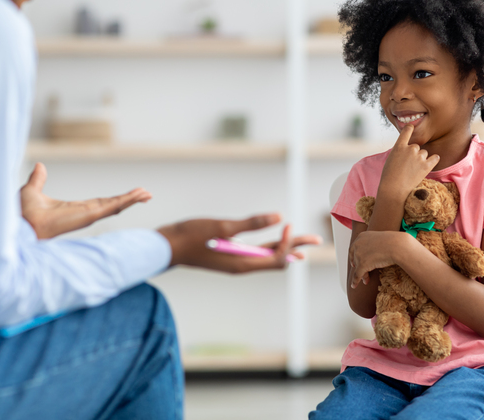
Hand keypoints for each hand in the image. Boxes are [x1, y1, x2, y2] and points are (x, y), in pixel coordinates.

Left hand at [21, 162, 151, 238]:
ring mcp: (89, 215)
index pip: (101, 203)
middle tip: (146, 194)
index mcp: (75, 208)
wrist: (21, 224)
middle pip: (114, 205)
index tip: (129, 195)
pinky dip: (126, 201)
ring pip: (116, 206)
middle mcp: (85, 213)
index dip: (116, 199)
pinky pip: (112, 207)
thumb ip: (38, 179)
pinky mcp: (90, 216)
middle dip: (130, 199)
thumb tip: (40, 166)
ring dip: (132, 199)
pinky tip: (139, 195)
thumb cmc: (23, 213)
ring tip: (147, 194)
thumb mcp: (32, 190)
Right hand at [158, 213, 321, 272]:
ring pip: (266, 256)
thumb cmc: (191, 236)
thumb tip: (278, 218)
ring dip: (284, 248)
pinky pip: (255, 254)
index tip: (287, 224)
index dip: (286, 243)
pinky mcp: (229, 256)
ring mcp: (235, 262)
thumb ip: (251, 223)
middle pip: (276, 259)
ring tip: (302, 244)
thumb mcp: (222, 226)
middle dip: (296, 247)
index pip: (275, 258)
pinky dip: (268, 248)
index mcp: (242, 263)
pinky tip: (272, 243)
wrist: (166, 246)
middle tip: (317, 239)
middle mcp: (241, 265)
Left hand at [349, 230, 411, 287]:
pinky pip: (357, 275)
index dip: (353, 256)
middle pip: (355, 258)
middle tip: (358, 270)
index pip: (354, 248)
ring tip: (365, 280)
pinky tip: (354, 286)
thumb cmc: (394, 241)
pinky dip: (355, 281)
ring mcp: (359, 254)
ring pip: (358, 267)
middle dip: (357, 265)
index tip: (354, 262)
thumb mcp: (381, 238)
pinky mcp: (362, 264)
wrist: (397, 246)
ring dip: (362, 274)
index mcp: (361, 236)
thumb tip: (378, 247)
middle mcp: (357, 244)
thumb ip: (376, 242)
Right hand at [377, 124, 439, 199]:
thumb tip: (407, 150)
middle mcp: (410, 148)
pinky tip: (429, 164)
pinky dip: (433, 160)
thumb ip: (400, 152)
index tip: (411, 127)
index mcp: (399, 146)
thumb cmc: (389, 177)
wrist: (394, 189)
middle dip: (414, 153)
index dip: (410, 128)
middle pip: (416, 146)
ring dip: (421, 159)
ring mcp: (419, 156)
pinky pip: (435, 158)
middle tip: (408, 165)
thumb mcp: (391, 159)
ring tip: (413, 170)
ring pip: (424, 153)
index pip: (407, 131)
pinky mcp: (427, 165)